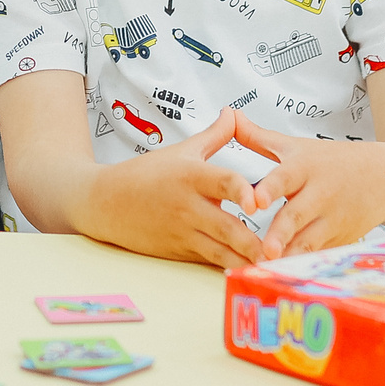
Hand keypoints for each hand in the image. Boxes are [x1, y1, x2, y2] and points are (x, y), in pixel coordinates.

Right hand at [72, 109, 273, 269]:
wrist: (105, 202)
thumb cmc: (146, 174)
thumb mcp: (180, 150)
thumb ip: (213, 136)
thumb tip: (234, 113)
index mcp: (190, 176)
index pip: (222, 181)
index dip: (241, 192)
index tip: (259, 203)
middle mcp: (188, 206)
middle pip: (226, 226)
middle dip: (252, 241)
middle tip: (279, 249)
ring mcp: (183, 232)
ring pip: (220, 251)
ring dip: (245, 260)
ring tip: (270, 267)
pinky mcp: (179, 251)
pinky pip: (208, 260)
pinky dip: (228, 266)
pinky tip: (248, 272)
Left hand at [233, 116, 384, 259]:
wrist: (384, 177)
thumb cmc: (333, 161)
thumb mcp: (295, 145)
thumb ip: (258, 137)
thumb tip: (228, 115)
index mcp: (305, 168)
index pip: (285, 178)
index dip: (271, 189)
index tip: (257, 201)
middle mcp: (319, 194)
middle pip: (297, 215)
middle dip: (281, 234)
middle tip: (265, 251)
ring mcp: (331, 220)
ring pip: (309, 241)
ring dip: (290, 257)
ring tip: (270, 271)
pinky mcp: (339, 240)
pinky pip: (320, 256)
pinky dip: (304, 267)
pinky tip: (286, 279)